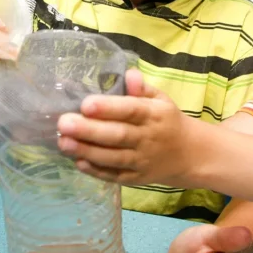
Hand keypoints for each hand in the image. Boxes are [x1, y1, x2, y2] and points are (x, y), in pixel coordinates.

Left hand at [57, 69, 198, 185]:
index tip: (85, 104)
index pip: (131, 110)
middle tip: (63, 123)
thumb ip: (142, 88)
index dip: (108, 108)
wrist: (189, 154)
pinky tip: (78, 162)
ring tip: (63, 143)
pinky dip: (96, 171)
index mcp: (153, 114)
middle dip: (89, 130)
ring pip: (113, 158)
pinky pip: (114, 176)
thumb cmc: (166, 120)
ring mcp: (142, 161)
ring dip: (87, 151)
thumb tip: (129, 74)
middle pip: (117, 135)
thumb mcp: (160, 99)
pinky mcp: (136, 179)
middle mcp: (147, 138)